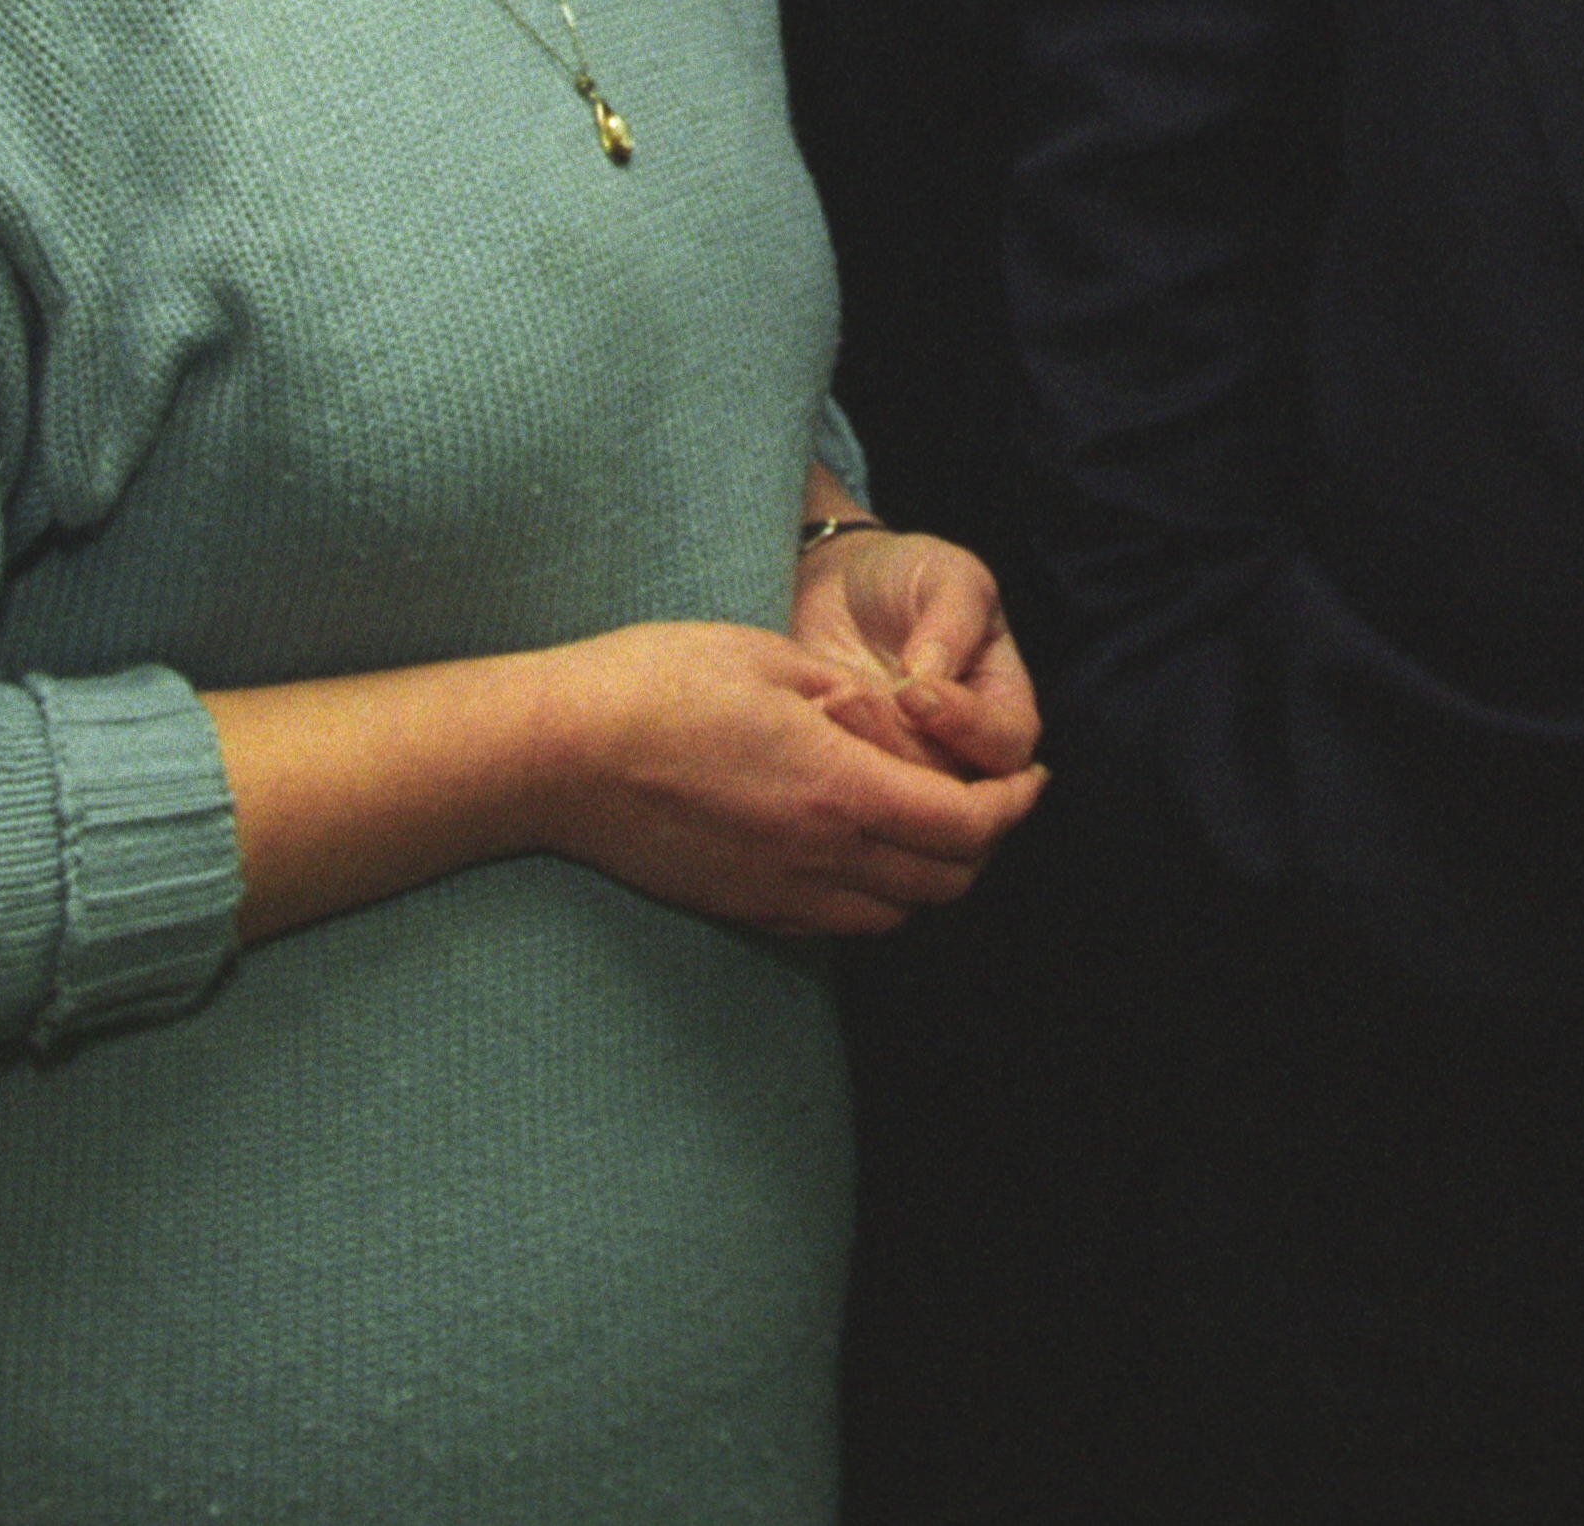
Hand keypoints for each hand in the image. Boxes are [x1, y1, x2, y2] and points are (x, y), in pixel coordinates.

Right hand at [538, 621, 1041, 937]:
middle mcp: (819, 858)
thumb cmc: (656, 685)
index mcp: (838, 788)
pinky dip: (875, 894)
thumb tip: (905, 729)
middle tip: (988, 795)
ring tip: (926, 819)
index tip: (1029, 777)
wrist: (554, 757)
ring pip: (896, 914)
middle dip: (984, 842)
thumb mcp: (773, 660)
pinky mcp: (741, 907)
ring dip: (931, 874)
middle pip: (946, 883)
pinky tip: (857, 844)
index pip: (967, 827)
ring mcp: (777, 893)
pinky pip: (839, 923)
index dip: (1014, 805)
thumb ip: (854, 704)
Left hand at [790, 524, 1043, 780]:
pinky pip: (850, 788)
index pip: (1006, 743)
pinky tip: (809, 714)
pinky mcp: (858, 770)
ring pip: (899, 795)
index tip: (913, 690)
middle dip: (901, 745)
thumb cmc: (910, 575)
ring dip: (861, 750)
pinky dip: (829, 758)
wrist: (841, 584)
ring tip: (830, 700)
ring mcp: (908, 763)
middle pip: (953, 786)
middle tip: (854, 699)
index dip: (966, 726)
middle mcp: (963, 748)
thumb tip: (931, 676)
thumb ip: (952, 620)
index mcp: (1003, 704)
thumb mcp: (947, 575)